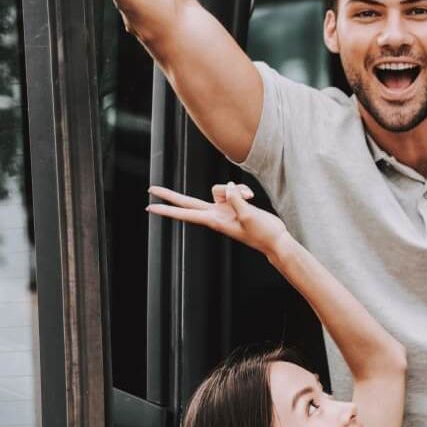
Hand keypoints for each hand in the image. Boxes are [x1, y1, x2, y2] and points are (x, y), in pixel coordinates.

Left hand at [146, 182, 291, 258]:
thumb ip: (235, 199)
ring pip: (220, 188)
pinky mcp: (234, 205)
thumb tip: (228, 187)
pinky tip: (251, 198)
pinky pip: (233, 189)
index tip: (151, 207)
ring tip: (250, 199)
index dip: (168, 209)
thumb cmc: (263, 233)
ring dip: (236, 189)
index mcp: (215, 220)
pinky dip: (242, 191)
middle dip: (170, 196)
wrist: (276, 240)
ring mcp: (224, 209)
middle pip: (188, 202)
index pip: (186, 213)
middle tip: (150, 189)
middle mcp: (216, 214)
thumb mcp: (249, 215)